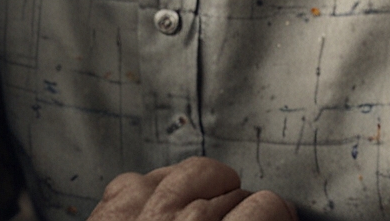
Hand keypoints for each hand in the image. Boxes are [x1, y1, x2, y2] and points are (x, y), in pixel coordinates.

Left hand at [88, 157, 296, 220]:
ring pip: (192, 173)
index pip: (265, 208)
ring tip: (222, 204)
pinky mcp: (107, 210)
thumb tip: (278, 215)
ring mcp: (137, 213)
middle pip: (231, 190)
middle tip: (254, 218)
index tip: (281, 219)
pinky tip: (172, 202)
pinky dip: (162, 188)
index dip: (279, 214)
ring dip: (212, 187)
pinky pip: (144, 180)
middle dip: (247, 206)